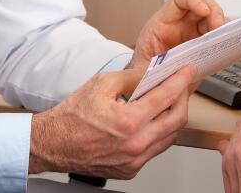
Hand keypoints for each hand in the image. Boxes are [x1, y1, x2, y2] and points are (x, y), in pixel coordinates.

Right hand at [29, 64, 196, 178]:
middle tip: (180, 86)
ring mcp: (134, 161)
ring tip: (165, 102)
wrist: (53, 144)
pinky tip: (150, 121)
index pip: (167, 97)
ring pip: (170, 137)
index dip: (181, 80)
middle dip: (183, 98)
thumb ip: (132, 76)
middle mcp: (135, 144)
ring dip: (172, 117)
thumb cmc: (72, 116)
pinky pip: (155, 150)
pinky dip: (158, 133)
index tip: (187, 71)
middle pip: (177, 119)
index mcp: (129, 121)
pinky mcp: (131, 169)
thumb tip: (153, 71)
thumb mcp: (102, 84)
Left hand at [129, 0, 224, 72]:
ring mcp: (194, 33)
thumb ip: (148, 71)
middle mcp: (180, 24)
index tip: (204, 11)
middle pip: (202, 3)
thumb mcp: (141, 70)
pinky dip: (226, 38)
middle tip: (219, 26)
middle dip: (214, 11)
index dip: (193, 0)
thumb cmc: (143, 71)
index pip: (179, 0)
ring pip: (213, 18)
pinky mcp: (204, 44)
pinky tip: (227, 46)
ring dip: (222, 25)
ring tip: (225, 38)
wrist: (150, 83)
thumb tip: (157, 74)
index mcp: (162, 23)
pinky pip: (219, 35)